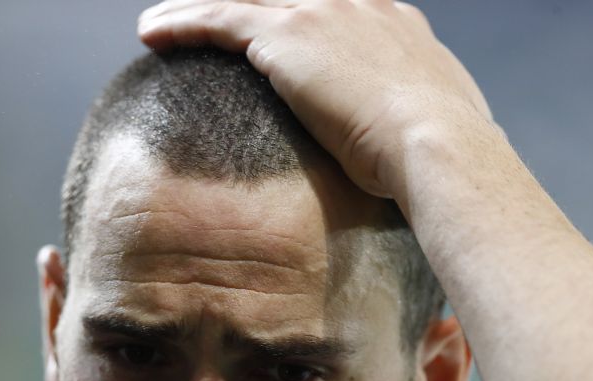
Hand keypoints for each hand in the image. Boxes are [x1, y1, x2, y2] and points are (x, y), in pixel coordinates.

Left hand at [138, 0, 494, 199]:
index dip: (301, 12)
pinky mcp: (285, 36)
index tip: (278, 30)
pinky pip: (217, 18)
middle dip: (249, 3)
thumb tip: (418, 149)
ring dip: (197, 8)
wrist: (436, 144)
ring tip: (162, 23)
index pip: (336, 6)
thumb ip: (418, 120)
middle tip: (216, 17)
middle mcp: (355, 4)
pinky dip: (181, 24)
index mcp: (393, 21)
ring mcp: (320, 13)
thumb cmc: (442, 154)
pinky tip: (150, 35)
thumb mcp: (440, 124)